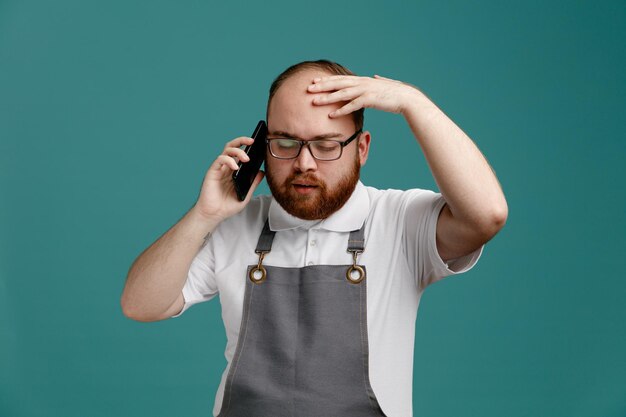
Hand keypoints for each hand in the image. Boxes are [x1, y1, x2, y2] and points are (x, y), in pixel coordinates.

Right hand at [193, 137, 263, 222]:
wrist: (213, 214)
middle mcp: (226, 167)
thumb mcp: (245, 194)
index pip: (240, 153)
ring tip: (246, 158)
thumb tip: (262, 172)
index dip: (248, 147)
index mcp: (234, 171)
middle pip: (233, 147)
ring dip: (238, 151)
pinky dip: (228, 160)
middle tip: (252, 141)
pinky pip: (220, 160)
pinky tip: (235, 167)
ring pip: (227, 151)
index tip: (258, 144)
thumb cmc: (227, 206)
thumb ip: (253, 183)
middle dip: (242, 141)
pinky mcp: (212, 172)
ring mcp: (219, 169)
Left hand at [307, 74, 422, 117]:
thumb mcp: (384, 85)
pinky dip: (341, 110)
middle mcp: (362, 83)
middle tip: (308, 88)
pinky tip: (331, 115)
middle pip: (338, 84)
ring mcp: (365, 91)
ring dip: (327, 97)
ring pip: (342, 94)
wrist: (407, 98)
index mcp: (363, 80)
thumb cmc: (396, 93)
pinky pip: (352, 105)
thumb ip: (377, 80)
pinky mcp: (370, 100)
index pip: (341, 79)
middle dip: (322, 86)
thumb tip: (375, 76)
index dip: (327, 80)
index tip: (314, 81)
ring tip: (314, 101)